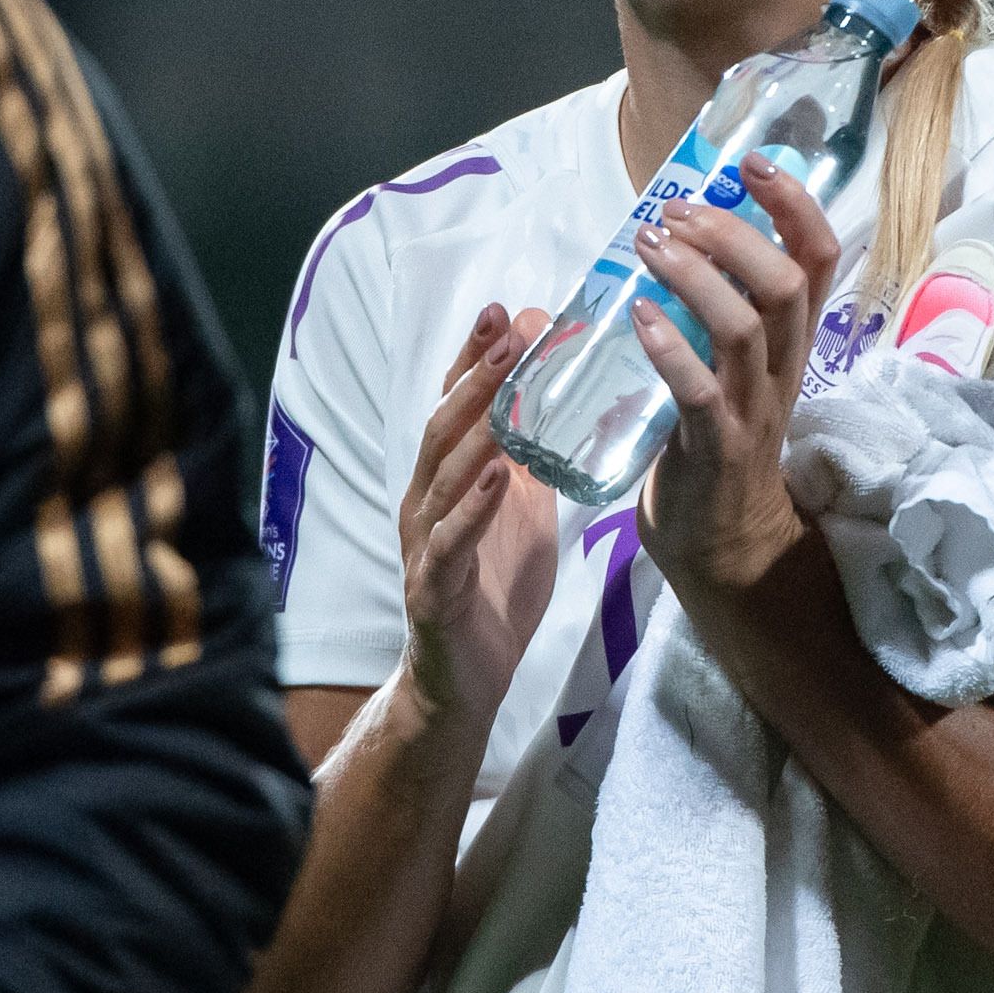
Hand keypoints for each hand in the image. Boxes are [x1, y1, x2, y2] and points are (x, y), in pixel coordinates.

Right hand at [398, 303, 561, 722]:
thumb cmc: (491, 591)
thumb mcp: (523, 513)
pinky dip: (472, 506)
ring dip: (473, 423)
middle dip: (475, 373)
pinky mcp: (432, 587)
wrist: (466, 682)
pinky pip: (450, 540)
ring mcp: (425, 542)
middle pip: (446, 424)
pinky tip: (497, 476)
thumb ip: (533, 459)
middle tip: (505, 328)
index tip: (506, 310)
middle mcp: (428, 501)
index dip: (476, 358)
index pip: (458, 406)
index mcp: (449, 480)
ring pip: (442, 472)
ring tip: (503, 382)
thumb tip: (567, 402)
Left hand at [628, 152, 836, 615]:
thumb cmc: (719, 436)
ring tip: (647, 246)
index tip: (752, 163)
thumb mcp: (736, 362)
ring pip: (746, 327)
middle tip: (674, 212)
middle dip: (733, 233)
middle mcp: (784, 368)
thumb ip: (721, 305)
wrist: (724, 542)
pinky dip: (671, 348)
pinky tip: (640, 318)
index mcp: (792, 341)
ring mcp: (754, 409)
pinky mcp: (716, 448)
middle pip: (786, 283)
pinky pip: (701, 392)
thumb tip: (678, 231)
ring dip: (695, 276)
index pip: (820, 259)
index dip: (796, 205)